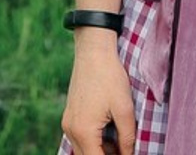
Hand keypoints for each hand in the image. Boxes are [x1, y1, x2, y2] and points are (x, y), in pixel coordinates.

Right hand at [61, 35, 135, 153]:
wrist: (93, 50)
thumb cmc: (110, 76)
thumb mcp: (124, 108)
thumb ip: (127, 137)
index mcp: (84, 131)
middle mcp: (71, 130)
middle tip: (124, 150)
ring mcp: (68, 122)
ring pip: (83, 150)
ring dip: (99, 151)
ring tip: (119, 144)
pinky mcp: (69, 115)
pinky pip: (80, 137)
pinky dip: (93, 141)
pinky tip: (109, 133)